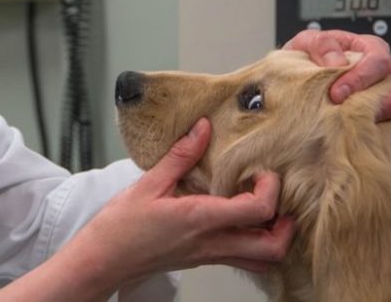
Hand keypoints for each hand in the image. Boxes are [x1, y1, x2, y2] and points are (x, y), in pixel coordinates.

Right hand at [77, 118, 294, 285]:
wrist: (103, 261)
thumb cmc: (121, 227)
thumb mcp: (149, 183)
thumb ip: (181, 156)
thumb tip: (202, 129)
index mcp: (201, 219)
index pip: (256, 211)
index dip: (271, 190)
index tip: (263, 173)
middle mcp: (212, 242)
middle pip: (272, 248)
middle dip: (287, 225)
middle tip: (279, 199)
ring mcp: (209, 255)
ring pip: (262, 261)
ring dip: (274, 238)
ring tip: (267, 212)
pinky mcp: (203, 259)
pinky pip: (242, 260)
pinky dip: (255, 245)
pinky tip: (243, 223)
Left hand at [283, 29, 390, 144]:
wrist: (298, 83)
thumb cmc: (306, 61)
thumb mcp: (305, 43)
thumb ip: (320, 45)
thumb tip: (337, 61)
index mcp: (367, 48)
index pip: (378, 59)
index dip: (362, 77)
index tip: (337, 94)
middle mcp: (385, 71)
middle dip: (384, 101)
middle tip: (355, 114)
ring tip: (370, 128)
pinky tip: (379, 139)